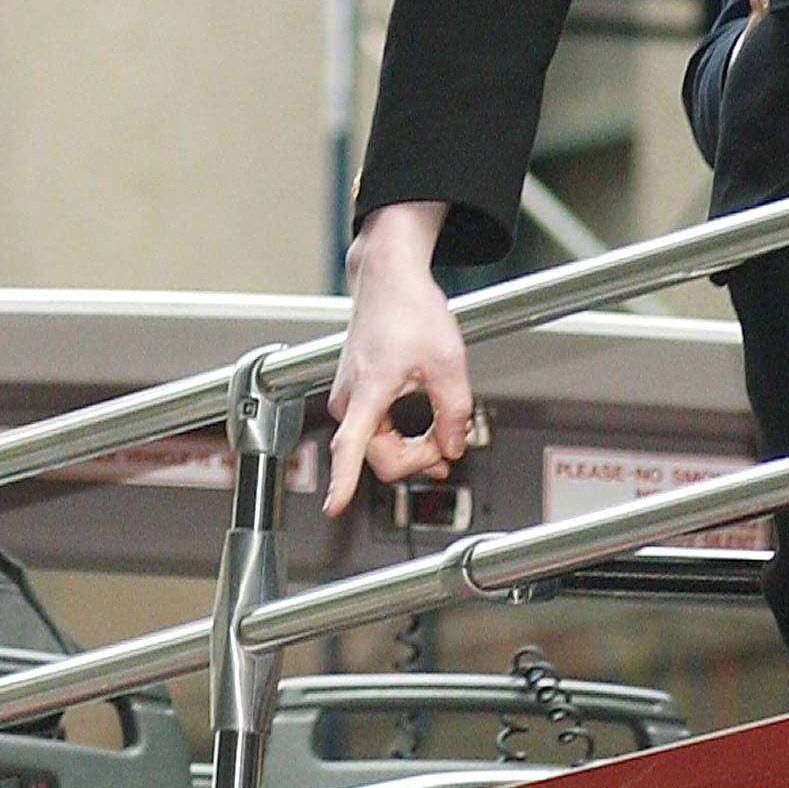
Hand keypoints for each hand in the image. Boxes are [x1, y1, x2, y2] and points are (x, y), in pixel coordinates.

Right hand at [326, 201, 470, 514]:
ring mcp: (348, 397)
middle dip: (418, 458)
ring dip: (412, 449)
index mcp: (369, 390)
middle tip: (451, 446)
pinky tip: (425, 435)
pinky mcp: (353, 394)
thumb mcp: (448, 361)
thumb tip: (453, 448)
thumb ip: (454, 412)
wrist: (388, 280)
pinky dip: (402, 436)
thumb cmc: (411, 309)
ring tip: (444, 440)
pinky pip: (375, 430)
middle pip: (380, 456)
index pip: (350, 446)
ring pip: (379, 445)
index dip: (344, 481)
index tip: (334, 507)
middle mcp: (349, 398)